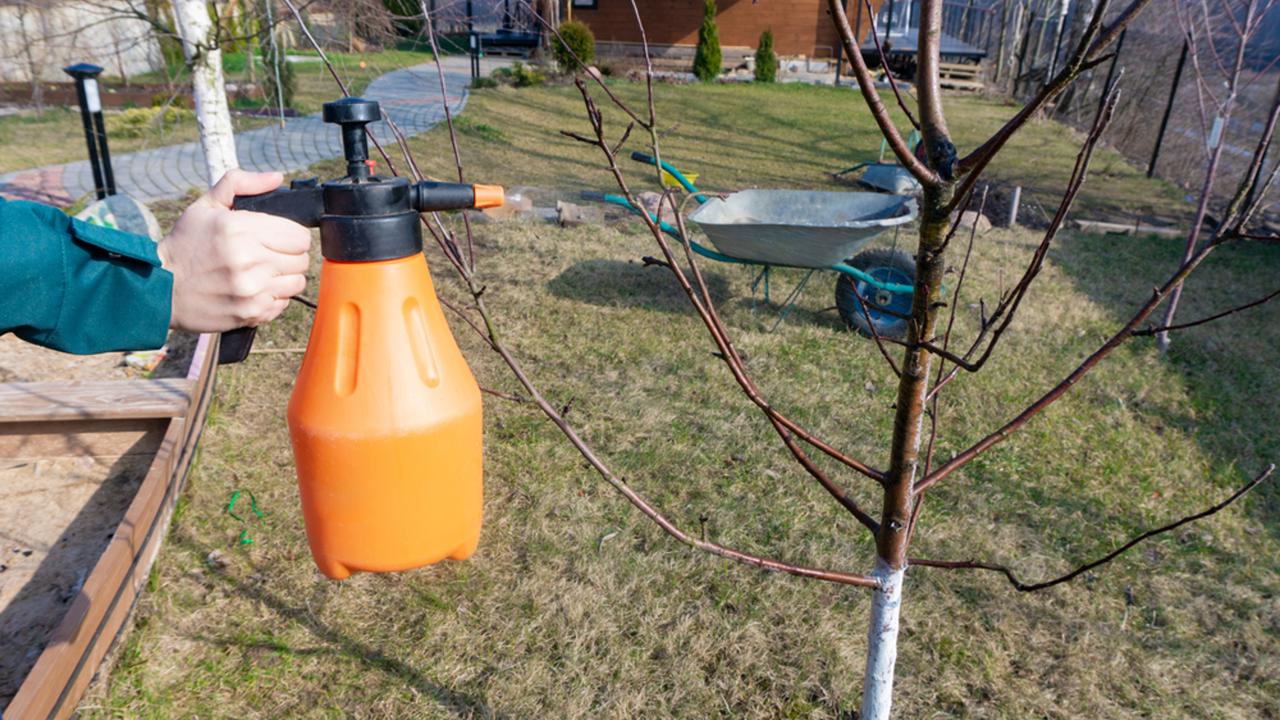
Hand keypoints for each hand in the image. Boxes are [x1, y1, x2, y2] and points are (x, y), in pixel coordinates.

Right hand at [158, 170, 311, 332]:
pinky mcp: (251, 312)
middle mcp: (249, 259)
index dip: (292, 235)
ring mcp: (251, 289)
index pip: (299, 235)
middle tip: (269, 254)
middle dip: (290, 255)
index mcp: (239, 229)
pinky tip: (254, 289)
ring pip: (297, 282)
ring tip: (263, 272)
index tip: (280, 237)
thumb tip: (276, 177)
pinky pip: (283, 303)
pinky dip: (274, 297)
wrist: (159, 287)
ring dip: (285, 277)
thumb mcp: (206, 206)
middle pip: (302, 259)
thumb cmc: (185, 245)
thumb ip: (241, 184)